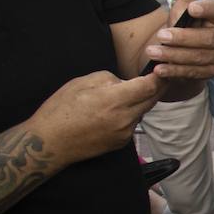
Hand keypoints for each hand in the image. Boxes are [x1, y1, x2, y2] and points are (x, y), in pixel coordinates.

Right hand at [27, 71, 162, 165]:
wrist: (50, 143)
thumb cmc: (60, 110)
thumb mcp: (82, 83)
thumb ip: (109, 79)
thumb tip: (125, 82)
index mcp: (114, 100)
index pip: (149, 87)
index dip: (159, 77)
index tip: (163, 70)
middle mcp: (125, 118)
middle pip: (152, 100)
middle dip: (158, 88)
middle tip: (160, 77)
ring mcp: (125, 132)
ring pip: (143, 112)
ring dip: (142, 101)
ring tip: (131, 93)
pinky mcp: (122, 142)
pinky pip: (134, 123)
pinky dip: (131, 114)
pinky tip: (116, 111)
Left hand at [142, 0, 213, 81]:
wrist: (182, 52)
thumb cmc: (185, 24)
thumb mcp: (184, 6)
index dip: (205, 9)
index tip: (190, 7)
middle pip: (207, 39)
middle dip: (183, 38)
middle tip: (161, 35)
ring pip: (199, 57)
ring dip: (174, 55)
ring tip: (152, 52)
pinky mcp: (212, 72)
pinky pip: (194, 73)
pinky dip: (175, 71)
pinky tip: (159, 69)